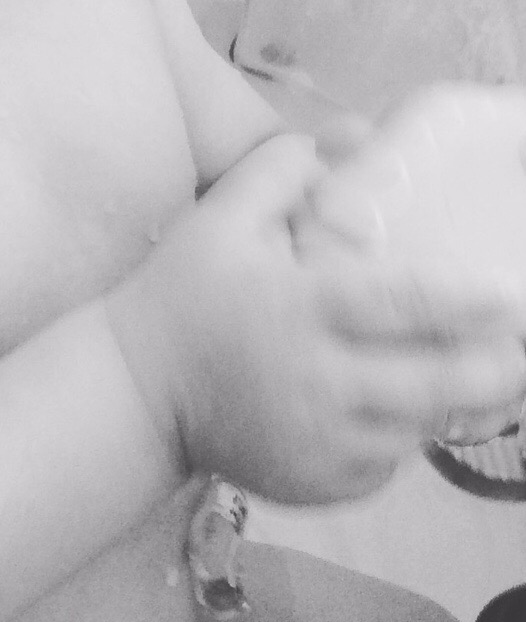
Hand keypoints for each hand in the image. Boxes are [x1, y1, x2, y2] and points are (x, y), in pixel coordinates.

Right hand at [106, 134, 525, 503]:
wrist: (134, 389)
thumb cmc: (182, 293)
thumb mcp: (220, 217)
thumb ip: (284, 170)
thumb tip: (353, 138)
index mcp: (297, 306)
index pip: (401, 302)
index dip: (466, 302)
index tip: (510, 297)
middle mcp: (316, 381)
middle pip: (435, 383)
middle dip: (498, 372)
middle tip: (523, 352)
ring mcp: (319, 440)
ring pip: (419, 430)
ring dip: (457, 405)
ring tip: (486, 380)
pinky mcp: (316, 483)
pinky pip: (386, 467)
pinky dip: (404, 440)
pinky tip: (404, 413)